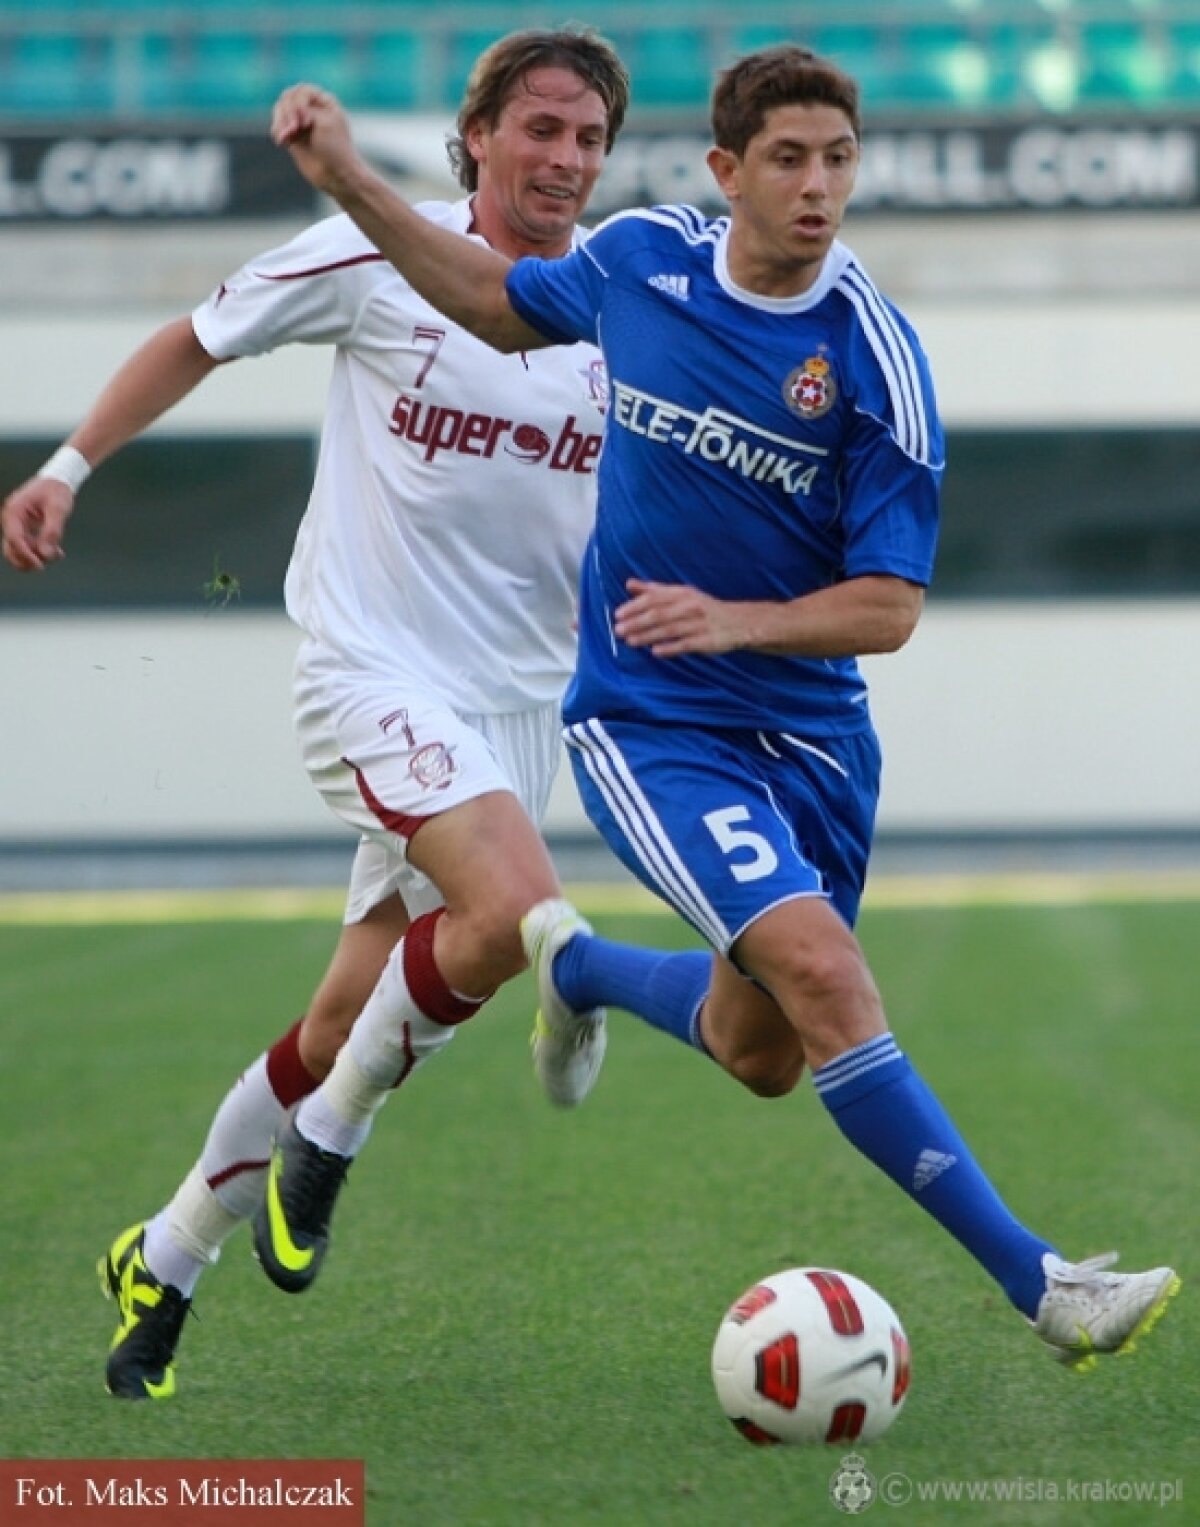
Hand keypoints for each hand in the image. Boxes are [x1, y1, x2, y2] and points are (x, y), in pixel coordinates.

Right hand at [1, 476, 73, 570]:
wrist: (57, 481)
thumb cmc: (56, 491)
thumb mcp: (58, 509)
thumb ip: (52, 532)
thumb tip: (46, 554)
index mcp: (14, 511)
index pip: (14, 539)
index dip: (25, 555)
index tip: (40, 565)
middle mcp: (11, 519)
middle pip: (11, 548)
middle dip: (27, 559)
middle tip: (46, 563)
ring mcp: (16, 524)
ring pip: (19, 550)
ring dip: (36, 557)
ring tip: (57, 554)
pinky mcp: (24, 528)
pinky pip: (28, 545)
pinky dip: (40, 552)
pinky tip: (57, 552)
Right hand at [271, 83, 361, 197]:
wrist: (336, 175)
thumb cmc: (336, 149)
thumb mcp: (324, 122)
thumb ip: (304, 109)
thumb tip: (285, 110)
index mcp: (324, 102)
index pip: (302, 90)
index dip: (298, 102)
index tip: (305, 122)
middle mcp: (311, 109)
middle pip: (288, 97)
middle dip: (287, 112)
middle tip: (293, 129)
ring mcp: (301, 122)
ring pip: (280, 110)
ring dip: (280, 122)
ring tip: (286, 137)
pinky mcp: (293, 136)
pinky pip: (277, 126)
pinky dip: (277, 131)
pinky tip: (282, 142)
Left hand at [613, 578, 748, 657]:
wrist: (737, 622)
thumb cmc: (702, 608)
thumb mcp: (680, 595)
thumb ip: (654, 591)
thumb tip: (629, 584)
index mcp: (682, 593)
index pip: (654, 598)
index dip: (634, 606)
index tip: (618, 614)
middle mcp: (690, 606)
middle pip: (659, 614)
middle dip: (637, 622)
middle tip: (619, 630)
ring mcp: (699, 623)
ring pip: (669, 630)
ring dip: (648, 636)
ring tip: (630, 641)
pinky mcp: (706, 640)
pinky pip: (685, 644)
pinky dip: (670, 648)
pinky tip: (655, 651)